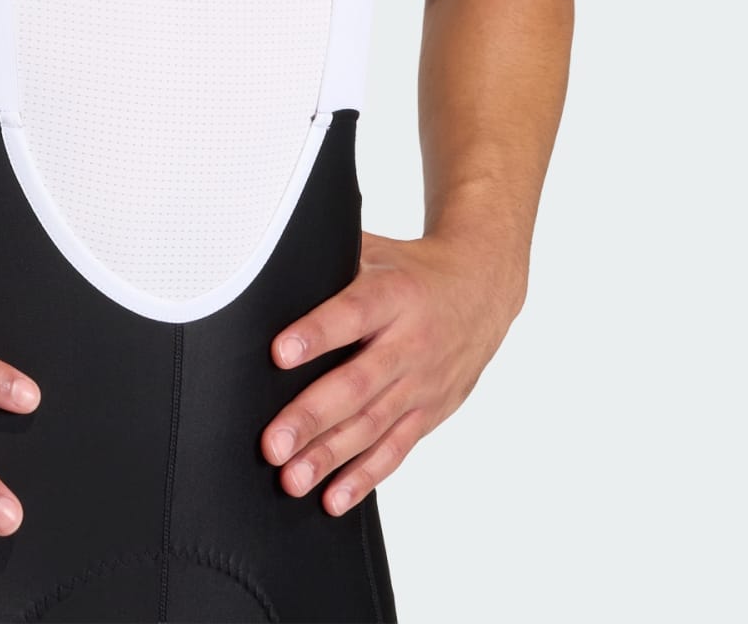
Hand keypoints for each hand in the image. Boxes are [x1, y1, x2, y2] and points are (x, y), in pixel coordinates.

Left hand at [260, 229, 522, 514]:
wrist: (480, 292)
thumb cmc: (410, 270)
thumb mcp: (375, 250)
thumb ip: (328, 259)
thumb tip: (267, 261)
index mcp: (393, 295)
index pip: (351, 314)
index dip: (316, 334)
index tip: (278, 354)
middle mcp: (410, 344)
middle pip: (358, 384)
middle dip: (312, 416)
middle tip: (273, 443)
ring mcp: (421, 384)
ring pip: (372, 426)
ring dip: (330, 456)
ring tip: (292, 478)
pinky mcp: (428, 413)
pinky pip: (395, 450)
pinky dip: (364, 477)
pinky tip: (332, 498)